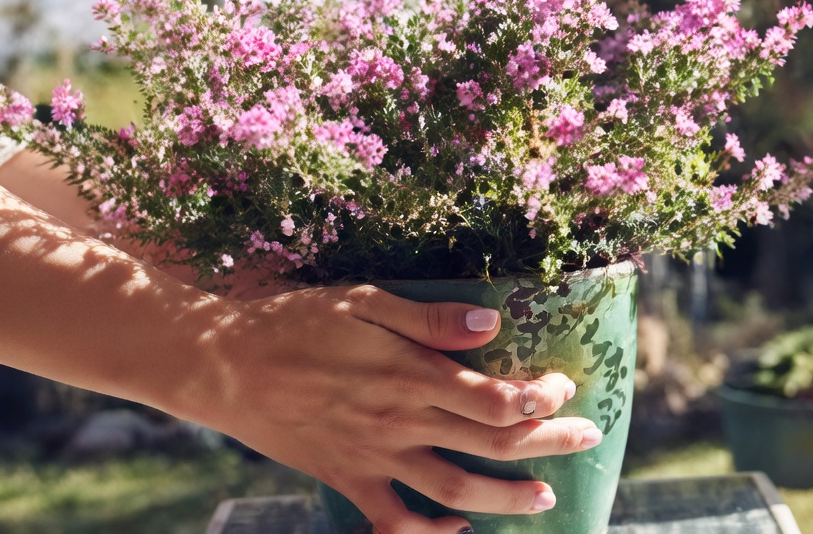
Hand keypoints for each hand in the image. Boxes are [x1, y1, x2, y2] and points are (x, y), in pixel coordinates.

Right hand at [189, 285, 603, 533]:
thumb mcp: (364, 301)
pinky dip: (427, 533)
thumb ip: (431, 318)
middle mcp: (399, 421)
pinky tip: (456, 529)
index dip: (539, 397)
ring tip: (546, 498)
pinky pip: (393, 520)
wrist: (224, 365)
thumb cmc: (296, 322)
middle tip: (588, 438)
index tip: (563, 386)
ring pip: (454, 487)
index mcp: (409, 374)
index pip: (494, 397)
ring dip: (505, 496)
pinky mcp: (347, 478)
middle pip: (489, 442)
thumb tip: (494, 324)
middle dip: (547, 442)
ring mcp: (373, 456)